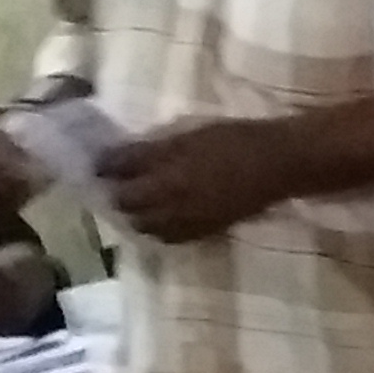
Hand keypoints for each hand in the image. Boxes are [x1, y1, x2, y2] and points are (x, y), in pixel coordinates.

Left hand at [96, 115, 293, 241]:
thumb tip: (118, 156)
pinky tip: (161, 219)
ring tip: (136, 204)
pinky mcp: (204, 230)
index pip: (120, 174)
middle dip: (117, 196)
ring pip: (147, 227)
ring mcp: (187, 220)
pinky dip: (158, 229)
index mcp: (165, 174)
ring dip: (136, 216)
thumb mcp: (189, 135)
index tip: (97, 164)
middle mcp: (170, 202)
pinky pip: (170, 237)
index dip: (105, 168)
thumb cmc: (233, 139)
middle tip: (114, 184)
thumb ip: (153, 149)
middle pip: (129, 206)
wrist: (276, 164)